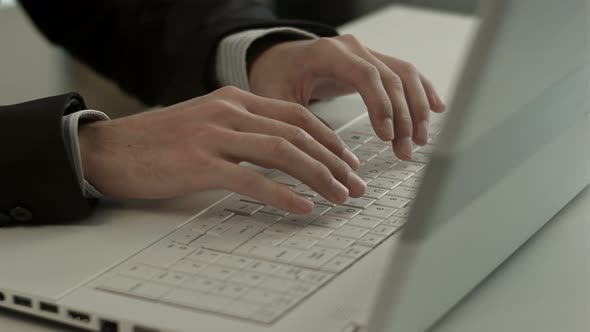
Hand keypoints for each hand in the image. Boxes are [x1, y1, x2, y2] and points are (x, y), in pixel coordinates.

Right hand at [78, 86, 364, 213]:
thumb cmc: (161, 142)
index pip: (297, 116)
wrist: (111, 149)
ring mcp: (214, 136)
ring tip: (339, 196)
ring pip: (282, 153)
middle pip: (297, 134)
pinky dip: (282, 194)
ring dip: (318, 176)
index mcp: (235, 101)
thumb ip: (243, 130)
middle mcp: (229, 113)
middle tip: (354, 183)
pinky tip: (301, 206)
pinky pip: (252, 180)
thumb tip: (283, 153)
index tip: (347, 161)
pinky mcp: (199, 163)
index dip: (329, 139)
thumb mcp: (208, 123)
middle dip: (333, 161)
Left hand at [249, 35, 445, 159]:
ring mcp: (368, 53)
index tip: (387, 136)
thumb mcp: (276, 97)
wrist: (281, 59)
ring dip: (417, 109)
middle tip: (406, 151)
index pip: (365, 75)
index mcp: (329, 53)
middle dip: (404, 118)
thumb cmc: (277, 77)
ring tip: (420, 141)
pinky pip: (406, 74)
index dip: (381, 105)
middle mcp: (353, 49)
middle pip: (391, 79)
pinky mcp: (376, 63)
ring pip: (405, 76)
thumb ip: (296, 119)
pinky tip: (437, 109)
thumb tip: (322, 153)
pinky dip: (423, 92)